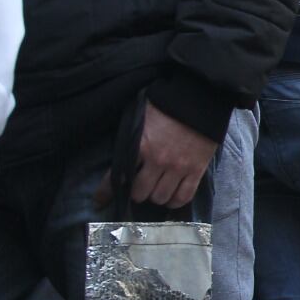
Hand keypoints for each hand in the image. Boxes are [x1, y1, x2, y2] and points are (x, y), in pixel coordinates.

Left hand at [94, 103, 218, 209]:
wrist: (199, 98)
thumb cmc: (166, 105)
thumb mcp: (139, 117)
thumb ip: (130, 137)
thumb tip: (120, 154)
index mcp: (140, 146)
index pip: (117, 176)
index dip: (106, 192)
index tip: (100, 201)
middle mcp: (158, 161)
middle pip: (140, 193)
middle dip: (137, 192)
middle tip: (139, 186)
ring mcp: (179, 167)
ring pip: (161, 197)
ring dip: (156, 196)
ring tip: (157, 189)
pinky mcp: (196, 170)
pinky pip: (184, 196)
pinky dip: (176, 200)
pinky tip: (172, 196)